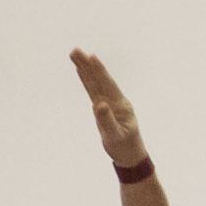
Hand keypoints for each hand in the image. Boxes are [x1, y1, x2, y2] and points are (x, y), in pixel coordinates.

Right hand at [69, 48, 147, 167]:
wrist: (129, 156)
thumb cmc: (124, 147)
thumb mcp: (115, 136)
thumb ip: (107, 120)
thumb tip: (100, 104)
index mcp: (121, 105)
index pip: (107, 84)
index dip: (99, 71)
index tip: (91, 57)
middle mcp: (115, 101)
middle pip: (99, 79)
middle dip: (88, 64)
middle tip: (76, 50)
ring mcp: (108, 103)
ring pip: (94, 83)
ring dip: (85, 69)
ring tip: (75, 54)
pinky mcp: (102, 108)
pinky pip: (92, 91)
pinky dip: (86, 80)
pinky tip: (81, 70)